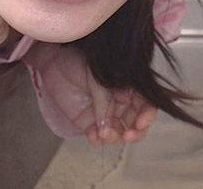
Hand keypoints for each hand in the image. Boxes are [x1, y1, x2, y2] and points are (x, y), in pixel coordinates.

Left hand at [24, 42, 156, 145]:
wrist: (54, 62)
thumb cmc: (79, 60)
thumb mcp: (96, 76)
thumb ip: (104, 100)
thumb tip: (107, 125)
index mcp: (129, 88)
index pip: (146, 104)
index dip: (148, 115)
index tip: (141, 123)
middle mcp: (121, 103)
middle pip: (136, 124)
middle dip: (135, 133)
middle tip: (127, 135)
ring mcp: (105, 115)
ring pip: (118, 133)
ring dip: (114, 137)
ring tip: (102, 133)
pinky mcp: (89, 123)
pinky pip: (99, 138)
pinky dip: (98, 140)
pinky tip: (93, 137)